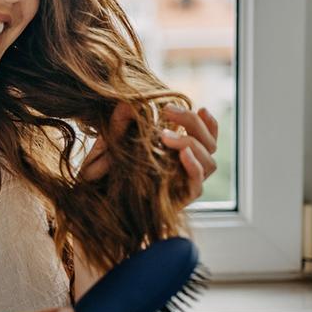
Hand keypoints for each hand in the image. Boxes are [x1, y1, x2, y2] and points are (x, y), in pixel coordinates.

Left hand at [78, 102, 218, 204]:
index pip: (206, 137)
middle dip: (193, 124)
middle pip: (210, 145)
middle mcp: (187, 168)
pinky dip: (194, 167)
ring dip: (191, 143)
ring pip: (210, 162)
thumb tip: (126, 103)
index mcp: (179, 153)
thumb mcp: (112, 145)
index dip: (209, 123)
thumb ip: (120, 125)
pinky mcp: (181, 200)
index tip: (200, 108)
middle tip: (168, 110)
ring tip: (165, 135)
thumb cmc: (108, 175)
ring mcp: (185, 184)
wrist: (101, 209)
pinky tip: (182, 154)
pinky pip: (197, 184)